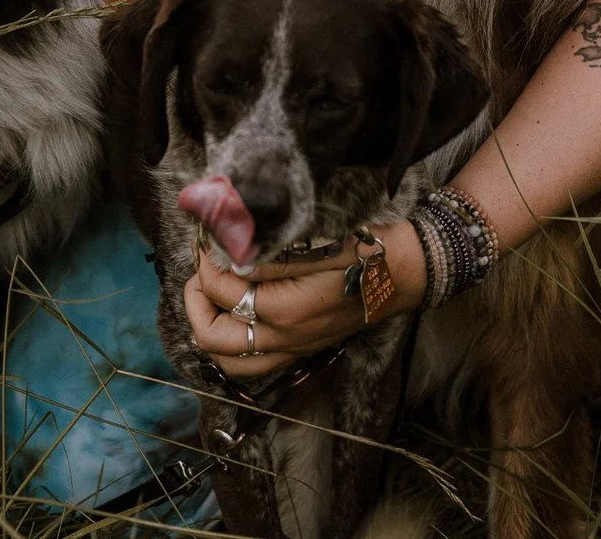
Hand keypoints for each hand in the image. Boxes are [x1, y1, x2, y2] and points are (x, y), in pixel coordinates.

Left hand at [182, 220, 425, 379]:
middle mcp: (285, 338)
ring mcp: (292, 349)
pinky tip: (237, 312)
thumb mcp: (318, 242)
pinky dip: (232, 342)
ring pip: (227, 359)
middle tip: (202, 269)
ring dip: (210, 327)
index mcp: (286, 310)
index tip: (210, 236)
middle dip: (195, 300)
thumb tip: (225, 251)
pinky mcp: (300, 350)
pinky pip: (251, 363)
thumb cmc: (366, 252)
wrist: (405, 275)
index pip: (221, 288)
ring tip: (213, 294)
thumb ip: (268, 254)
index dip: (207, 259)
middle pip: (212, 337)